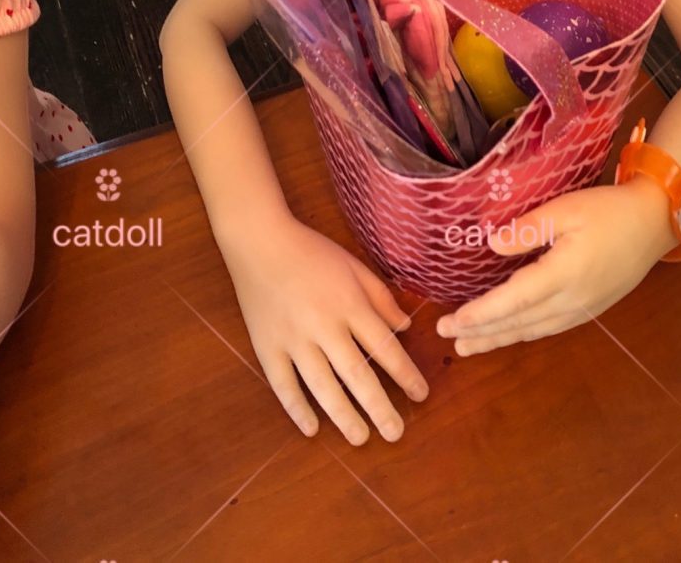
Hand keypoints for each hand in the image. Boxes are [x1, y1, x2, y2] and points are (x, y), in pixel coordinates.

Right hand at [223, 216, 428, 444]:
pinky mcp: (267, 347)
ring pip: (322, 387)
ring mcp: (293, 339)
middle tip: (396, 434)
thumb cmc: (312, 252)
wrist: (260, 242)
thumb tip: (405, 328)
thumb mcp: (354, 266)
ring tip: (361, 438)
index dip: (405, 374)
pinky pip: (283, 386)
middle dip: (379, 407)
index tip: (420, 395)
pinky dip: (297, 410)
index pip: (384, 347)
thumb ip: (380, 298)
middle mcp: (323, 326)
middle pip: (356, 375)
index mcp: (349, 304)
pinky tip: (311, 428)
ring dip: (344, 416)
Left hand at [435, 179, 676, 354]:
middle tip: (446, 336)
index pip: (513, 301)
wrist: (655, 222)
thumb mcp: (566, 208)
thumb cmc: (609, 210)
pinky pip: (547, 328)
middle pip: (518, 323)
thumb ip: (528, 229)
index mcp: (564, 274)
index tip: (451, 321)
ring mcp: (582, 310)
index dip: (480, 314)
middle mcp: (571, 301)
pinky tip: (508, 334)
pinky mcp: (589, 310)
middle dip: (480, 332)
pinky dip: (521, 334)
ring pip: (531, 331)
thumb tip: (493, 245)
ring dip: (497, 339)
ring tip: (466, 346)